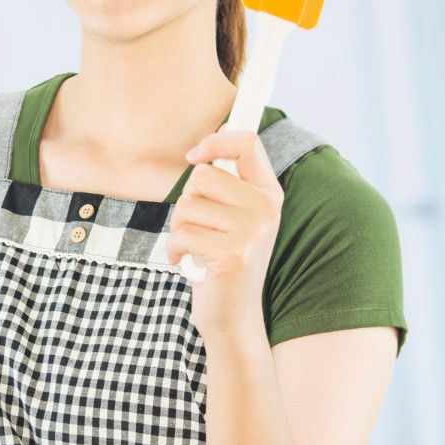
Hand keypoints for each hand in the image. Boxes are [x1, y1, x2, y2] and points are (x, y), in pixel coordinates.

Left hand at [167, 127, 283, 346]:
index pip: (247, 143)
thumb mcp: (233, 215)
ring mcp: (252, 232)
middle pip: (201, 176)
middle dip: (187, 203)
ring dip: (180, 228)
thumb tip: (219, 130)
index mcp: (268, 194)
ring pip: (187, 205)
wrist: (233, 314)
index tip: (194, 155)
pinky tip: (190, 263)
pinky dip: (176, 250)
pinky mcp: (232, 254)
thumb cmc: (222, 259)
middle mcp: (266, 209)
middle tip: (201, 230)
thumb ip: (227, 181)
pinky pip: (182, 233)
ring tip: (198, 248)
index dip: (215, 141)